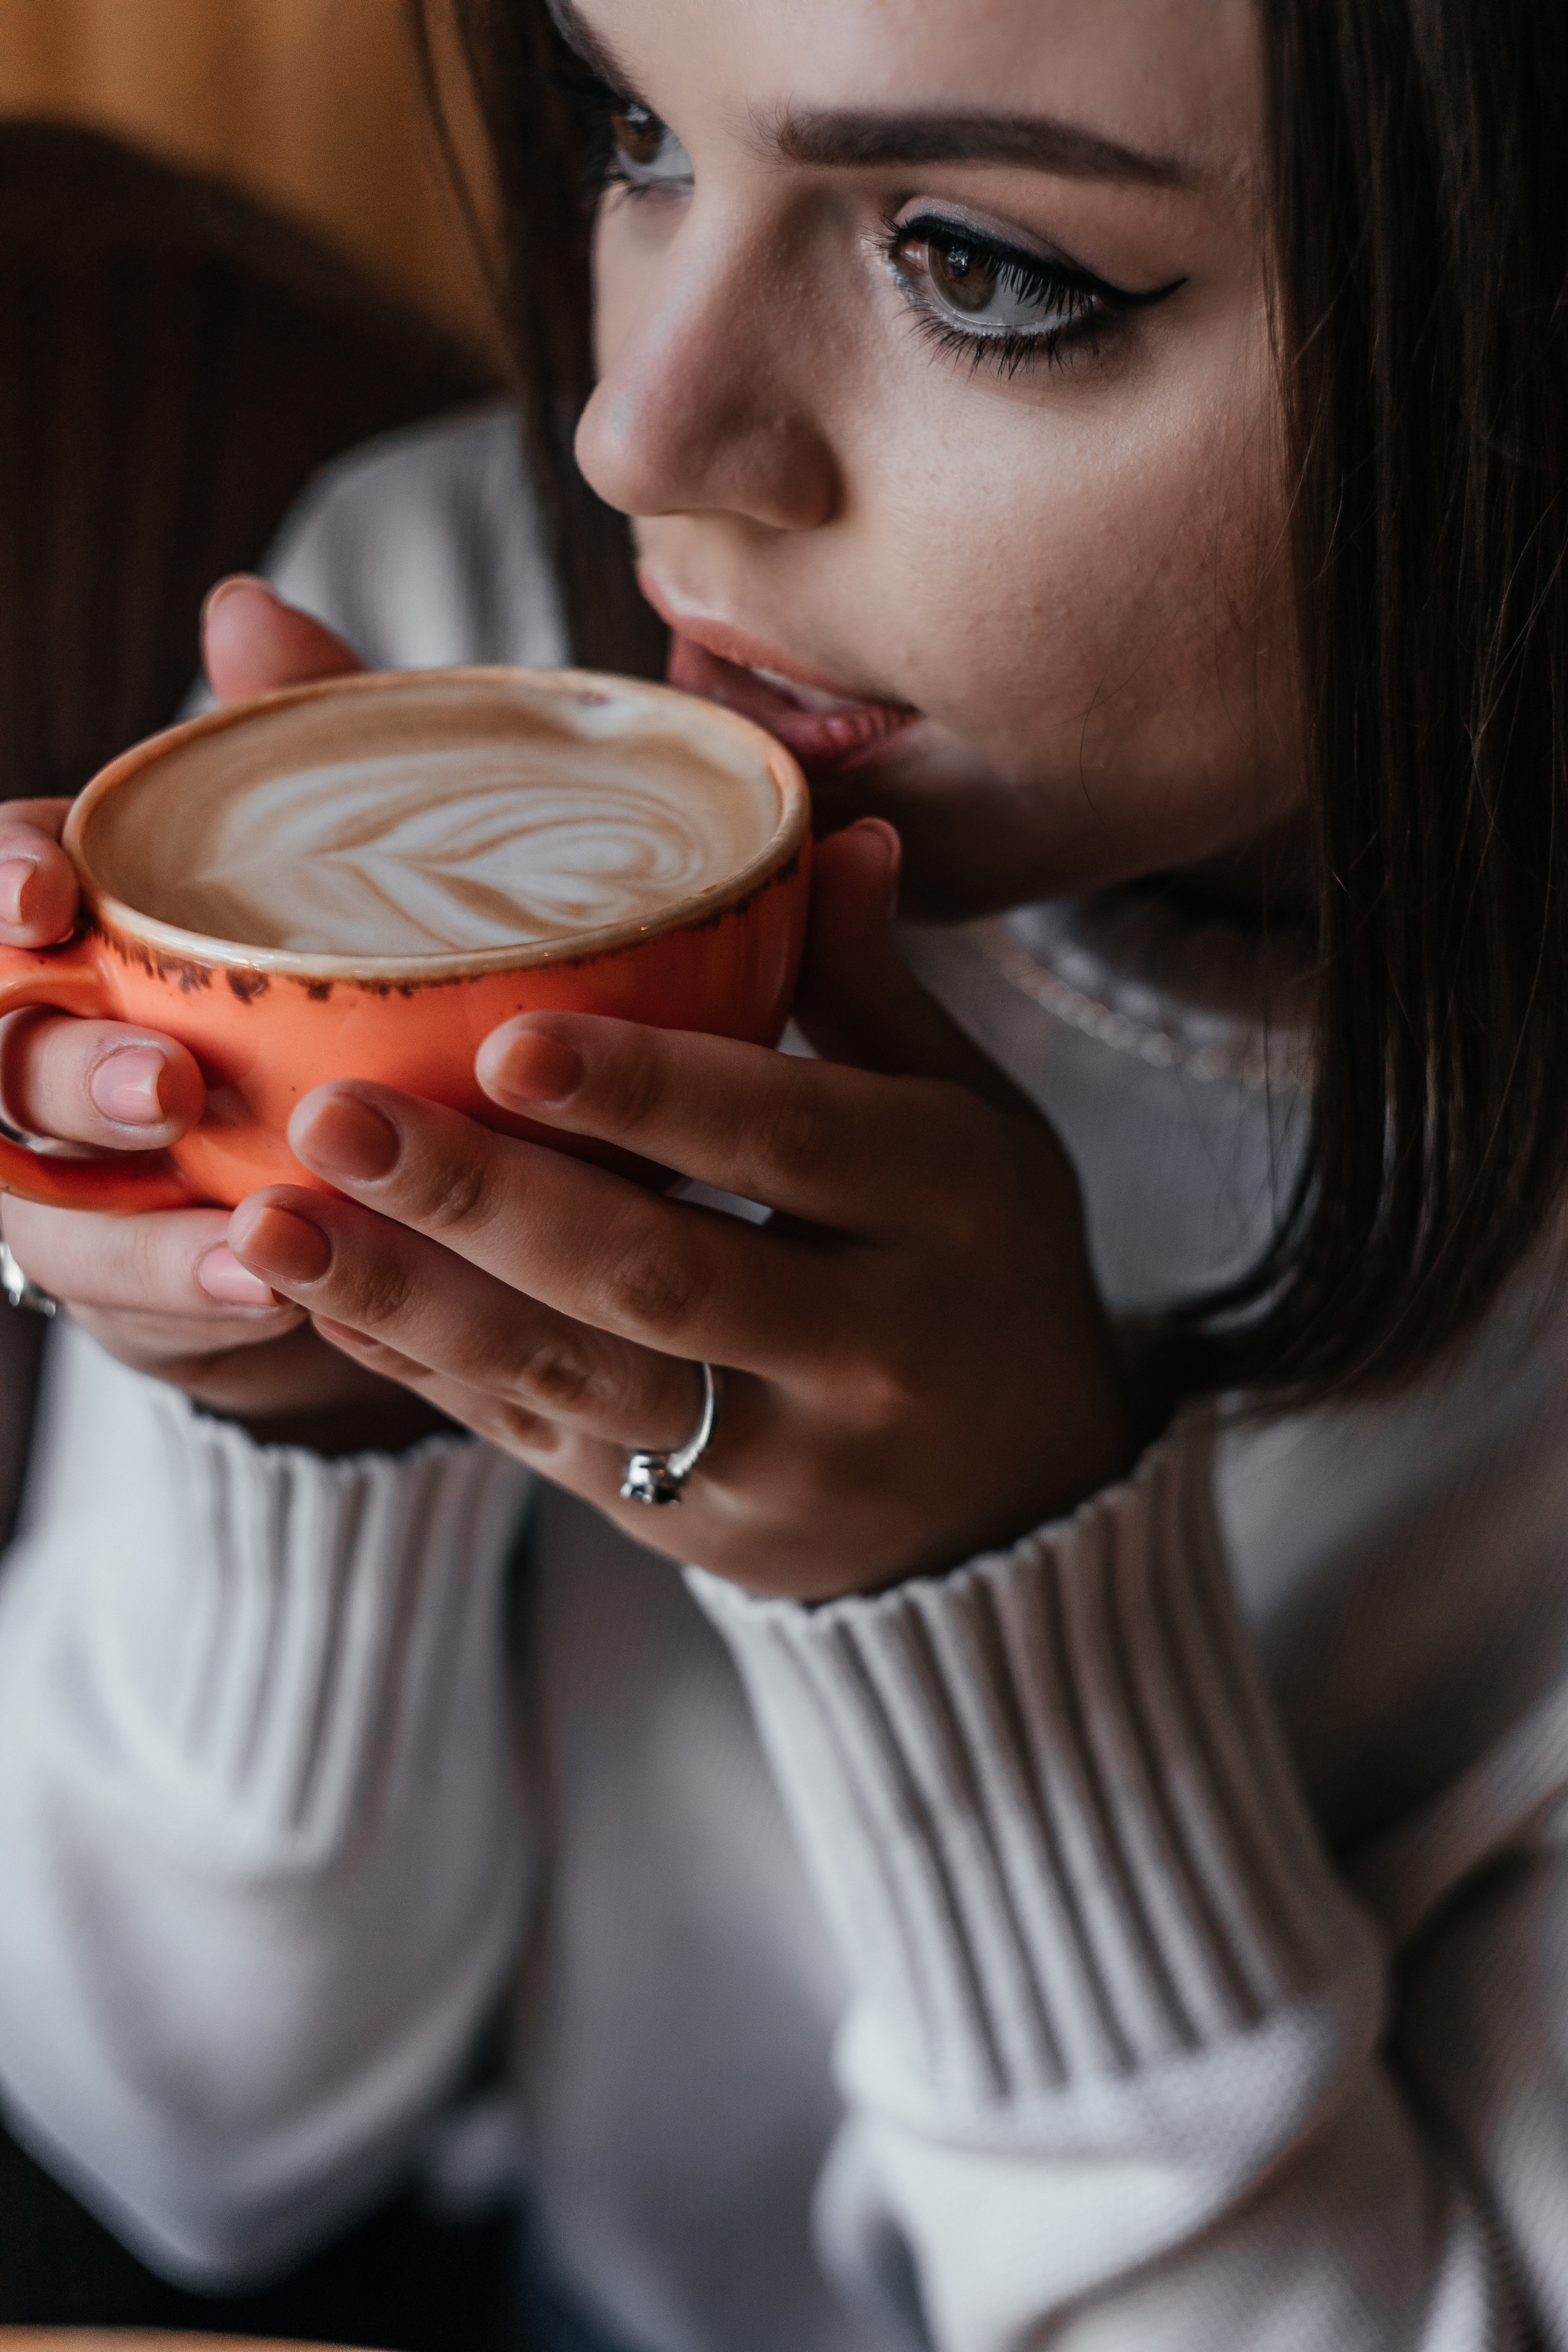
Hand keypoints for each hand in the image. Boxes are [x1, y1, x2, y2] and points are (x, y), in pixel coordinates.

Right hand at [0, 581, 450, 1448]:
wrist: (351, 1138)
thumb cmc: (312, 966)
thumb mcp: (322, 852)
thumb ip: (285, 744)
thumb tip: (250, 608)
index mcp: (69, 922)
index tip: (47, 891)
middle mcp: (34, 1043)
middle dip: (62, 1067)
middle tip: (167, 1082)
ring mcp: (58, 1176)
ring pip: (41, 1200)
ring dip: (135, 1224)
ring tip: (246, 1233)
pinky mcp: (115, 1278)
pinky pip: (129, 1297)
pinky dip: (199, 1295)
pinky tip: (281, 1291)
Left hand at [226, 823, 1135, 1597]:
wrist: (1016, 1498)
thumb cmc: (976, 1256)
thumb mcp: (965, 1119)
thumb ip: (872, 989)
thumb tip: (834, 833)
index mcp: (947, 1204)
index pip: (790, 1136)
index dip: (651, 1092)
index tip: (505, 1040)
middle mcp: (871, 1341)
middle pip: (660, 1269)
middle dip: (485, 1200)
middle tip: (334, 1118)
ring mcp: (780, 1453)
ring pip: (579, 1379)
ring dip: (415, 1302)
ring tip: (271, 1226)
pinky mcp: (696, 1523)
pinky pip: (546, 1446)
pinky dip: (432, 1373)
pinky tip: (329, 1303)